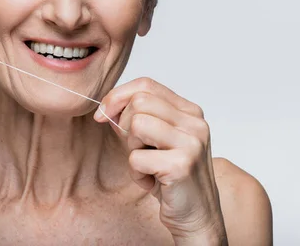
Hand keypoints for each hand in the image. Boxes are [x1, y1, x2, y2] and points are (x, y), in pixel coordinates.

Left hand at [94, 78, 227, 244]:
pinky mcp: (182, 165)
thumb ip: (136, 118)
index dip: (117, 96)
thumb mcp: (154, 141)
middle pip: (139, 101)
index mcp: (189, 111)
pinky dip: (137, 174)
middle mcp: (195, 122)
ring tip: (147, 165)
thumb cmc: (172, 177)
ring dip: (132, 150)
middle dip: (125, 126)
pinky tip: (153, 182)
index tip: (102, 114)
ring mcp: (191, 142)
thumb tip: (106, 106)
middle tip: (137, 150)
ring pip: (137, 124)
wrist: (196, 216)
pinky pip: (136, 158)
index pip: (146, 84)